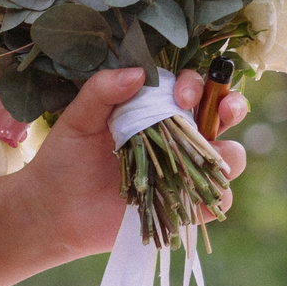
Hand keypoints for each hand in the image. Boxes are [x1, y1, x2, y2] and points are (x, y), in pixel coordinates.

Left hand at [5, 67, 251, 263]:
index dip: (197, 84)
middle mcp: (179, 135)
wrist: (54, 211)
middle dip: (232, 106)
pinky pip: (217, 200)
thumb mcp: (78, 119)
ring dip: (229, 154)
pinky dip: (218, 197)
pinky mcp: (184, 204)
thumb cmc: (65, 159)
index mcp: (158, 109)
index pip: (193, 86)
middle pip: (223, 114)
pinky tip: (200, 195)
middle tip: (225, 110)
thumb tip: (139, 73)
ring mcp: (185, 170)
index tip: (182, 96)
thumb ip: (102, 91)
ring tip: (212, 157)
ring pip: (228, 156)